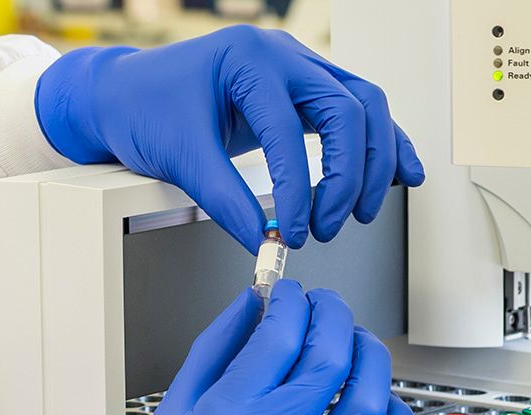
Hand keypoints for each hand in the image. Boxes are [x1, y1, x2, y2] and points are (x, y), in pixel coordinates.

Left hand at [35, 26, 425, 250]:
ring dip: (374, 163)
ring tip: (361, 213)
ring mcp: (301, 70)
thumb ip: (225, 201)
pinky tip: (403, 174)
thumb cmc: (144, 107)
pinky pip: (361, 113)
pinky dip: (385, 145)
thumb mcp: (178, 155)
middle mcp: (284, 56)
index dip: (297, 190)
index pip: (290, 130)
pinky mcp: (308, 93)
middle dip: (347, 177)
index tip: (292, 233)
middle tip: (328, 226)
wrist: (127, 94)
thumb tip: (264, 243)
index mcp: (249, 59)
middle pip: (349, 110)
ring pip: (367, 108)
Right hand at [72, 280, 413, 414]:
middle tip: (325, 305)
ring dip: (370, 356)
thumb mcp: (172, 413)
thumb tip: (253, 303)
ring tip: (356, 341)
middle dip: (333, 314)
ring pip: (368, 396)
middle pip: (329, 354)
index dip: (291, 300)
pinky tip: (380, 399)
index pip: (279, 332)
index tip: (289, 292)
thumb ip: (215, 349)